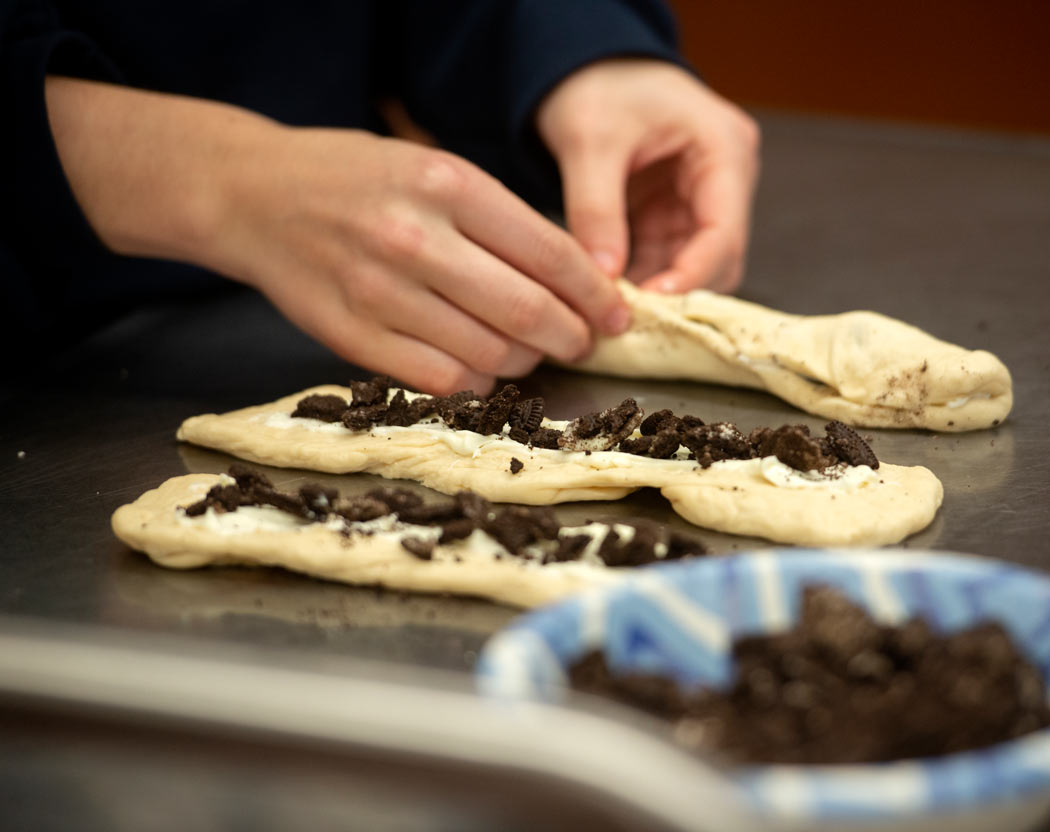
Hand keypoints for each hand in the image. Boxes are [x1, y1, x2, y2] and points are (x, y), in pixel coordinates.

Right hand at [46, 78, 628, 394]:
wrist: (253, 196)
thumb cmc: (356, 179)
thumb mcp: (434, 169)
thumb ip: (499, 222)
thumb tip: (575, 281)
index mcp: (447, 184)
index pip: (550, 254)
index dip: (595, 295)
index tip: (616, 315)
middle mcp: (417, 238)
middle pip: (527, 312)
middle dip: (572, 337)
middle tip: (583, 342)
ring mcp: (381, 292)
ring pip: (490, 353)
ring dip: (526, 362)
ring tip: (531, 352)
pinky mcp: (353, 337)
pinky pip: (441, 379)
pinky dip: (478, 382)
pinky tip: (484, 367)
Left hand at [537, 59, 759, 293]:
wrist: (586, 65)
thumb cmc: (598, 85)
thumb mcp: (590, 141)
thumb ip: (596, 209)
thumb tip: (603, 278)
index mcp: (724, 150)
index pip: (724, 231)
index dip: (693, 276)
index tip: (654, 304)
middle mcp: (725, 180)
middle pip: (718, 258)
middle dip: (676, 290)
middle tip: (628, 317)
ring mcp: (702, 200)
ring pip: (693, 266)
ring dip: (656, 291)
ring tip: (614, 312)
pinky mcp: (674, 215)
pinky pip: (665, 260)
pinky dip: (641, 280)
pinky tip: (610, 296)